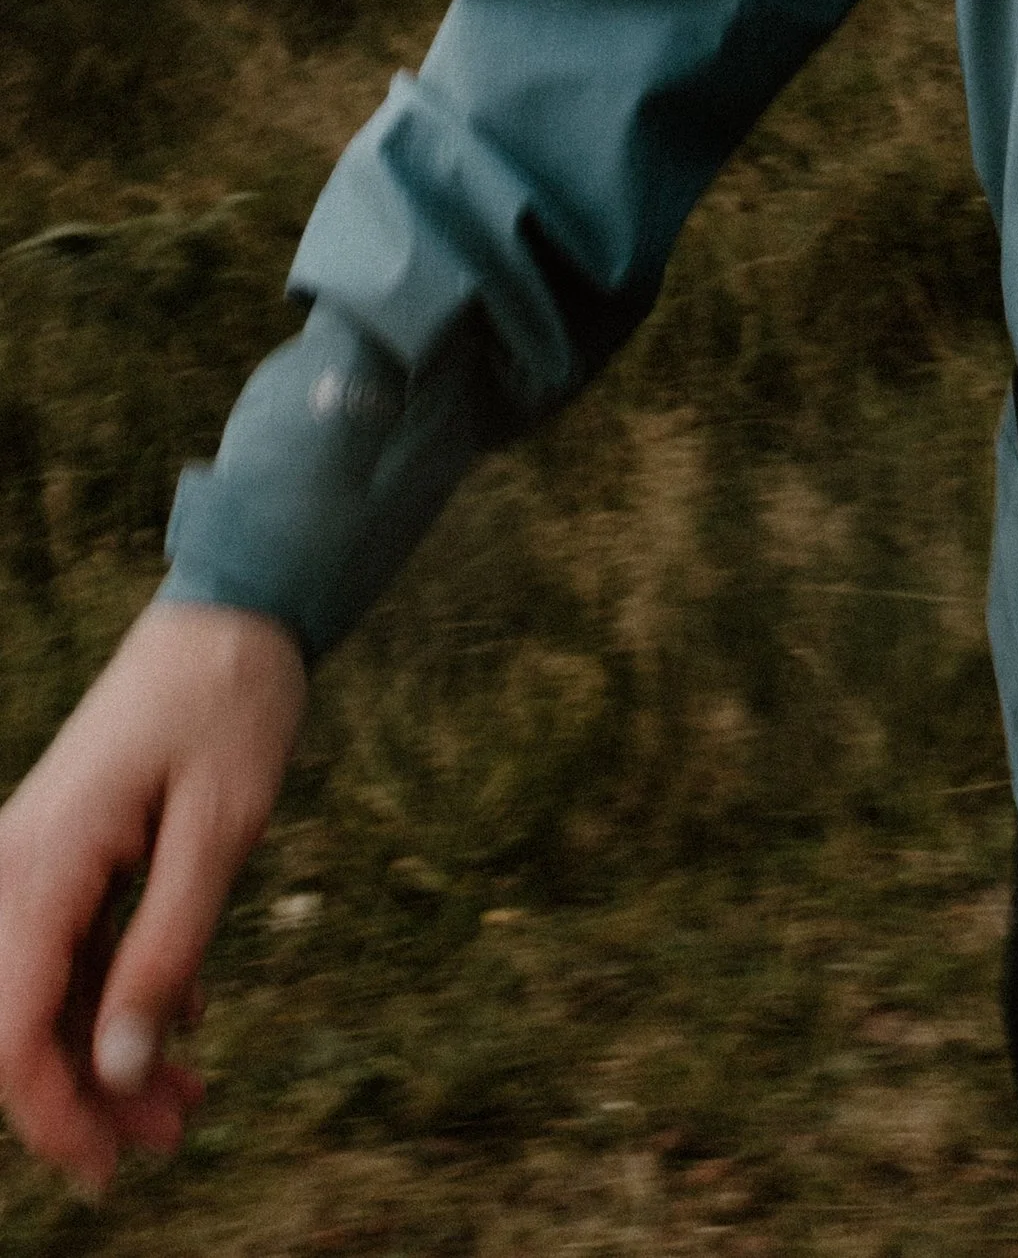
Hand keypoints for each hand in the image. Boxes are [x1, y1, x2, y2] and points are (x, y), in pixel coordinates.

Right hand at [0, 600, 306, 1196]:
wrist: (231, 611)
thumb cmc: (231, 706)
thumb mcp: (220, 831)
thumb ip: (168, 950)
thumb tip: (124, 1071)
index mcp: (43, 862)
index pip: (12, 1031)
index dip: (55, 1116)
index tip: (112, 1169)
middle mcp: (13, 866)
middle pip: (19, 1023)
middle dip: (88, 1096)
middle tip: (180, 1131)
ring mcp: (31, 859)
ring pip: (42, 994)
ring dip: (105, 1054)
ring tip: (191, 1096)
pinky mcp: (61, 855)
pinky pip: (66, 952)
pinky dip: (115, 998)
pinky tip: (187, 1020)